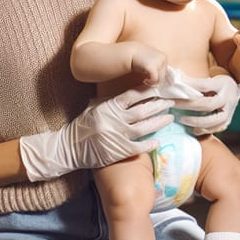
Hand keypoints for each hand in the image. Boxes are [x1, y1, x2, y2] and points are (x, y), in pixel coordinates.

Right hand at [19, 89, 173, 180]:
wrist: (68, 148)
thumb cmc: (83, 125)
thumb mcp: (95, 107)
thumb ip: (112, 100)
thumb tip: (133, 91)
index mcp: (108, 106)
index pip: (132, 96)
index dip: (148, 92)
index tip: (160, 88)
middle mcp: (114, 120)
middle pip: (142, 111)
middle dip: (158, 105)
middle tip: (171, 102)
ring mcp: (116, 135)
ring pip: (143, 127)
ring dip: (158, 122)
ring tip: (170, 117)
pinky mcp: (117, 151)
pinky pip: (138, 147)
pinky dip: (149, 144)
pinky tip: (158, 141)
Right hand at [130, 44, 167, 84]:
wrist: (129, 52)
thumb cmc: (139, 58)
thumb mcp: (151, 59)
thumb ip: (157, 65)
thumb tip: (160, 79)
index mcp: (163, 56)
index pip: (164, 70)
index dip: (157, 74)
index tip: (149, 75)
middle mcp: (163, 59)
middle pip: (163, 75)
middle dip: (156, 78)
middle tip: (147, 78)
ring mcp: (158, 62)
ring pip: (160, 78)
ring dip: (153, 81)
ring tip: (145, 79)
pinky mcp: (152, 67)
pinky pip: (154, 79)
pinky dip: (150, 82)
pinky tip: (145, 80)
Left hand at [175, 74, 239, 133]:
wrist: (234, 91)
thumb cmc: (219, 85)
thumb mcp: (210, 79)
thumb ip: (195, 82)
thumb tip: (176, 81)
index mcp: (223, 85)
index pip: (204, 86)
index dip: (189, 86)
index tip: (176, 86)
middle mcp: (228, 98)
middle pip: (209, 104)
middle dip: (190, 105)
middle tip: (174, 105)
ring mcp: (229, 112)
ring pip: (215, 120)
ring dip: (197, 121)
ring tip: (182, 120)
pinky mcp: (227, 122)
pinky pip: (215, 129)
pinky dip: (203, 130)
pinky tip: (193, 129)